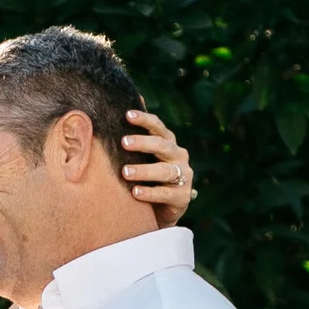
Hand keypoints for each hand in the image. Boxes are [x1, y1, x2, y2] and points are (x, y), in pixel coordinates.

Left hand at [123, 108, 195, 224]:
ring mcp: (184, 176)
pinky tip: (135, 192)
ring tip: (125, 172)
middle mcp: (179, 156)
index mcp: (168, 143)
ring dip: (144, 170)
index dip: (144, 119)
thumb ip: (140, 132)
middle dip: (143, 143)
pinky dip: (150, 193)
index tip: (127, 114)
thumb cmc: (148, 177)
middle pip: (162, 146)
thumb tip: (136, 97)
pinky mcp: (183, 198)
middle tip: (123, 142)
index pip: (158, 127)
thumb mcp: (143, 155)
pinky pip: (166, 194)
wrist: (161, 211)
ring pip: (165, 170)